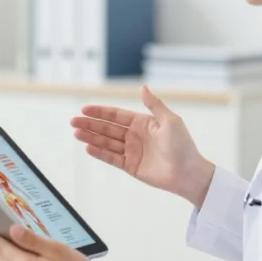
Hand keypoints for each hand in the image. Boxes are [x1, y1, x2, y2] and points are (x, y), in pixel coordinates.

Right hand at [71, 85, 215, 206]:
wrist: (188, 172)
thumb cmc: (182, 145)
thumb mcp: (169, 120)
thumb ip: (153, 105)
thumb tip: (142, 87)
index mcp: (142, 123)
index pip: (116, 115)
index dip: (100, 112)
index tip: (84, 109)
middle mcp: (134, 136)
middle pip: (107, 128)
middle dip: (90, 124)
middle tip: (73, 121)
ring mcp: (131, 151)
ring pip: (106, 142)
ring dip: (91, 137)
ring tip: (76, 133)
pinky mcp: (131, 166)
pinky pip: (111, 158)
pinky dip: (100, 153)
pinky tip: (88, 147)